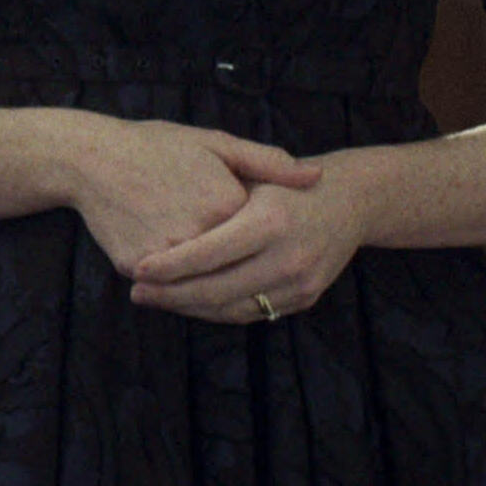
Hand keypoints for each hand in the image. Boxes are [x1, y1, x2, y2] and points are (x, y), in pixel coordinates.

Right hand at [61, 116, 320, 277]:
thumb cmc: (154, 146)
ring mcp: (165, 253)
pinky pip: (166, 287)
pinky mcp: (135, 264)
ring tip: (223, 287)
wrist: (88, 156)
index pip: (261, 242)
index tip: (269, 245)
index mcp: (227, 205)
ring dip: (214, 295)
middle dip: (245, 280)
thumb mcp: (214, 143)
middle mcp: (199, 234)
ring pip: (202, 288)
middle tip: (250, 276)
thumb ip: (267, 162)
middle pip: (235, 272)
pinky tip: (187, 284)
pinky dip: (178, 290)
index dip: (266, 245)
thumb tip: (317, 177)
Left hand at [127, 168, 367, 323]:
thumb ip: (210, 194)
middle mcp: (289, 256)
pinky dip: (215, 311)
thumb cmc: (283, 182)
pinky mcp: (305, 298)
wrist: (349, 201)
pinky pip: (251, 313)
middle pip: (217, 290)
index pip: (209, 254)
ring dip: (188, 308)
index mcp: (270, 221)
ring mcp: (301, 282)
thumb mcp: (251, 172)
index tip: (136, 269)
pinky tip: (188, 300)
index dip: (169, 266)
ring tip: (155, 297)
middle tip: (136, 291)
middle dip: (171, 295)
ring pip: (231, 308)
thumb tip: (159, 223)